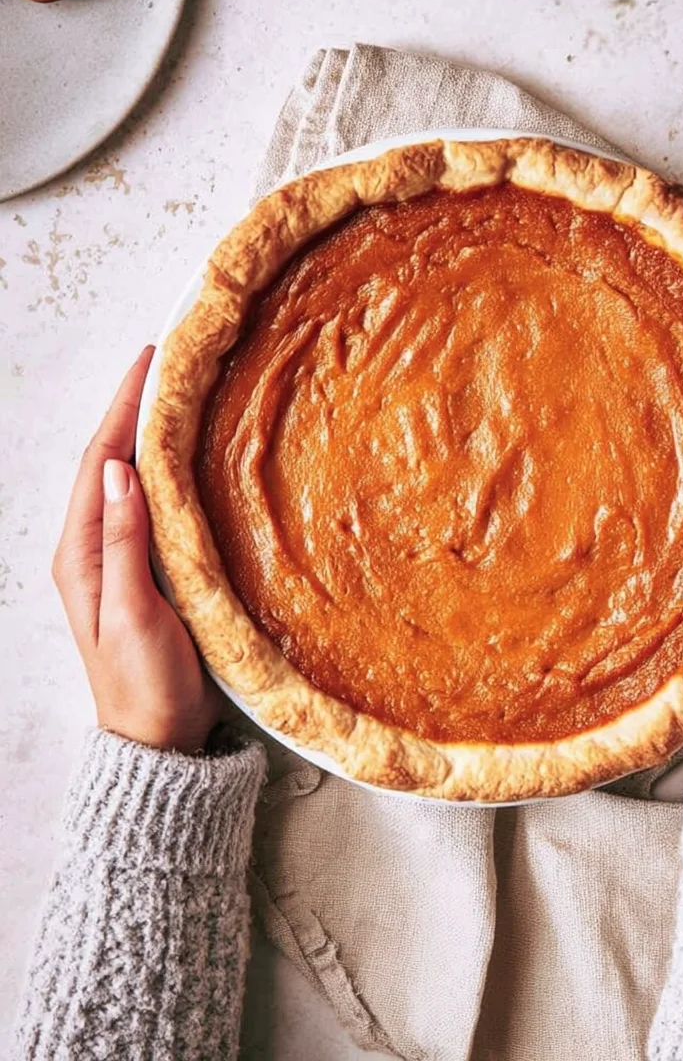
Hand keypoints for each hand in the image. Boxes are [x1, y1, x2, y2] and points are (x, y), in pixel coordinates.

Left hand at [52, 347, 221, 753]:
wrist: (158, 736)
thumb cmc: (146, 684)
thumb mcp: (134, 615)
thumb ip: (125, 543)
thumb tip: (118, 470)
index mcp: (81, 555)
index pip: (98, 464)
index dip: (122, 410)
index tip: (148, 364)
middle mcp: (92, 549)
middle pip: (107, 463)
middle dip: (131, 410)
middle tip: (164, 365)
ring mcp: (115, 559)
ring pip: (127, 481)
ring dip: (145, 435)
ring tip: (173, 395)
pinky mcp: (141, 571)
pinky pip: (148, 506)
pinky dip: (161, 471)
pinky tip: (181, 458)